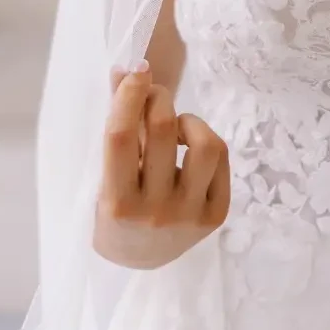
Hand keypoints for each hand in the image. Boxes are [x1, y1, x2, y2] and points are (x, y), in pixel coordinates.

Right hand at [93, 62, 230, 268]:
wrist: (139, 260)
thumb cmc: (117, 210)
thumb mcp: (107, 174)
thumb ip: (118, 124)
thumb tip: (125, 69)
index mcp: (117, 202)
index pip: (120, 136)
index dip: (129, 95)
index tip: (137, 70)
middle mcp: (156, 211)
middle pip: (162, 131)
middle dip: (158, 97)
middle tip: (153, 93)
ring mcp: (190, 215)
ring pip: (205, 144)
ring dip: (188, 121)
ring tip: (175, 127)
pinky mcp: (216, 215)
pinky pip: (221, 159)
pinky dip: (205, 140)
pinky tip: (189, 148)